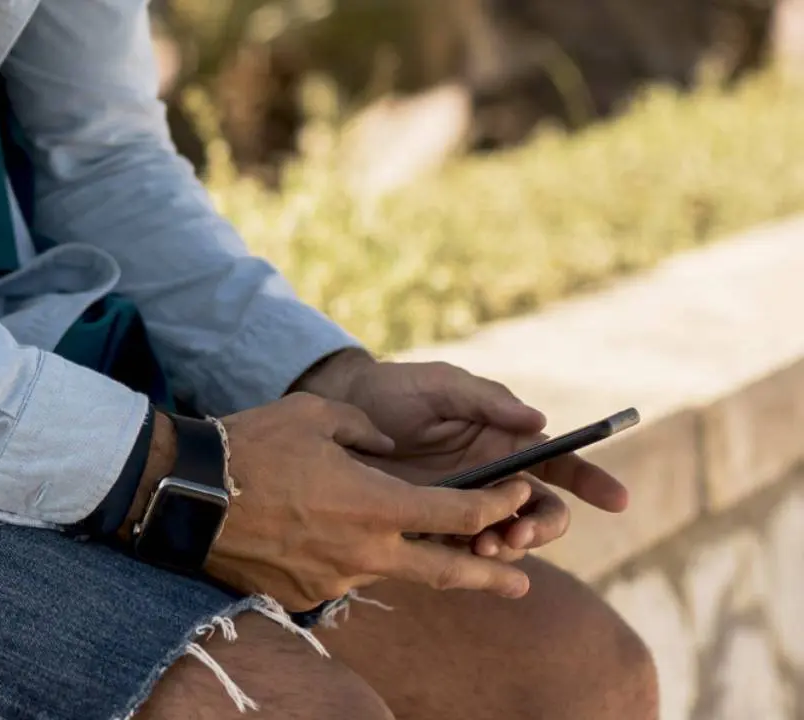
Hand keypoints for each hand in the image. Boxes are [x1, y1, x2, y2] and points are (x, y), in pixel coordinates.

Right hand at [201, 393, 536, 611]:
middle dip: (490, 574)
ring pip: (389, 571)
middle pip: (446, 571)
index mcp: (378, 503)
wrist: (189, 493)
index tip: (516, 496)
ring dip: (405, 558)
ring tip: (404, 545)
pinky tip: (323, 539)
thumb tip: (384, 448)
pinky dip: (347, 561)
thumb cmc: (254, 445)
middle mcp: (366, 551)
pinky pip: (340, 578)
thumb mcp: (318, 415)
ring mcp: (335, 578)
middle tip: (520, 582)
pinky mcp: (304, 594)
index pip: (460, 513)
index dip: (497, 505)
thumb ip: (365, 431)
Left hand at [293, 349, 628, 559]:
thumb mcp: (440, 386)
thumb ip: (487, 400)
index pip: (560, 462)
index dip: (592, 481)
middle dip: (541, 528)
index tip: (616, 499)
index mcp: (506, 440)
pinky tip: (459, 551)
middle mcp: (494, 476)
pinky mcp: (432, 525)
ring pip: (508, 537)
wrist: (339, 414)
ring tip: (485, 544)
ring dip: (508, 546)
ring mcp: (465, 504)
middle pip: (541, 511)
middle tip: (518, 533)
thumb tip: (538, 420)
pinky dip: (471, 557)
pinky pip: (463, 550)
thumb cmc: (395, 392)